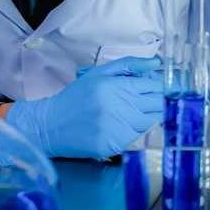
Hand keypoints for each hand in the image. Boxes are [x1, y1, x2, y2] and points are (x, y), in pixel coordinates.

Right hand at [0, 57, 163, 158]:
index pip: (155, 87)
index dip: (159, 86)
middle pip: (158, 105)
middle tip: (144, 100)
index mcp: (117, 87)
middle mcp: (121, 108)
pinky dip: (134, 130)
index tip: (155, 87)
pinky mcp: (116, 145)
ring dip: (145, 116)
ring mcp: (119, 129)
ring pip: (150, 121)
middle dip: (157, 101)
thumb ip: (129, 65)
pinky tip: (119, 125)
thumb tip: (157, 64)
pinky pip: (137, 137)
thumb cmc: (76, 97)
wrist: (50, 125)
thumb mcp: (99, 73)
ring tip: (127, 112)